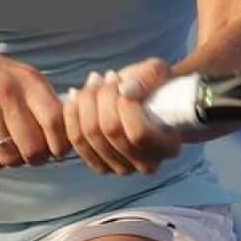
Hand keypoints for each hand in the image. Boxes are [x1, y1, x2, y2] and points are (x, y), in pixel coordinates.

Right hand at [0, 41, 69, 168]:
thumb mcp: (21, 77)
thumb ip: (43, 101)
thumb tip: (66, 137)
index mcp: (30, 81)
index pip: (56, 121)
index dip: (61, 144)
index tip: (58, 153)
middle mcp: (9, 93)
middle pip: (34, 145)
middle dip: (36, 158)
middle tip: (33, 158)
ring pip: (10, 155)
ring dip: (13, 161)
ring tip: (10, 152)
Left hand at [64, 58, 182, 174]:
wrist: (143, 100)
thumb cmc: (155, 87)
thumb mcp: (160, 73)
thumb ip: (149, 78)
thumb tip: (126, 90)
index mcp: (168, 146)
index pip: (139, 134)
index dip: (125, 105)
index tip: (122, 83)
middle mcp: (146, 163)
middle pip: (110, 131)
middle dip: (103, 96)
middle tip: (108, 76)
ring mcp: (122, 167)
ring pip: (90, 135)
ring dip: (86, 101)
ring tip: (95, 81)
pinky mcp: (100, 164)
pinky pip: (76, 140)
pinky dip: (72, 114)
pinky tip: (77, 95)